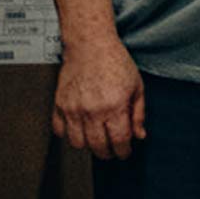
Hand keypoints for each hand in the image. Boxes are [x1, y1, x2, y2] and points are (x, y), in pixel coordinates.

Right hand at [53, 35, 144, 159]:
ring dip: (88, 146)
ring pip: (77, 143)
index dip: (123, 152)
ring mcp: (73, 109)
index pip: (119, 141)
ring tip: (96, 140)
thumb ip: (138, 114)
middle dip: (107, 153)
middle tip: (112, 150)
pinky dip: (68, 135)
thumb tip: (139, 135)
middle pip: (97, 146)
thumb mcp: (137, 86)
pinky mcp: (59, 105)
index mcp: (115, 106)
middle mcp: (92, 111)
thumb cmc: (116, 62)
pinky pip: (59, 131)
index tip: (125, 153)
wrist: (90, 45)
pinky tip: (79, 129)